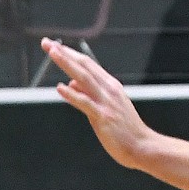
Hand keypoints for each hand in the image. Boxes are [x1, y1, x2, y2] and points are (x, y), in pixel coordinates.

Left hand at [41, 38, 156, 170]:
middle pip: (83, 65)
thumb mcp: (106, 108)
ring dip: (67, 64)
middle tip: (46, 43)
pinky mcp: (103, 117)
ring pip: (83, 78)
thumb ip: (88, 94)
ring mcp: (106, 102)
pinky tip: (60, 87)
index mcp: (109, 85)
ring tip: (52, 52)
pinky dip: (72, 94)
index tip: (53, 46)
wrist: (142, 146)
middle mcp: (108, 89)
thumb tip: (70, 83)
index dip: (70, 54)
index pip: (87, 64)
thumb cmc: (125, 131)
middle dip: (64, 53)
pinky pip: (85, 103)